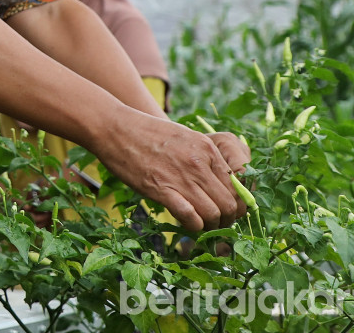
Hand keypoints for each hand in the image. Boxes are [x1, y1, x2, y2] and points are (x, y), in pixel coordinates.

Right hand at [90, 112, 247, 232]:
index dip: (236, 205)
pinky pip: (191, 217)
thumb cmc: (146, 133)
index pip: (239, 186)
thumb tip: (219, 182)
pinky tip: (186, 223)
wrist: (114, 128)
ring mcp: (182, 177)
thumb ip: (204, 157)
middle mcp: (200, 163)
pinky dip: (193, 226)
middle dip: (226, 220)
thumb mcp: (184, 137)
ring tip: (199, 225)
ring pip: (214, 214)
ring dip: (210, 226)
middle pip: (230, 205)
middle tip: (215, 223)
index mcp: (208, 148)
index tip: (227, 211)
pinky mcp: (162, 189)